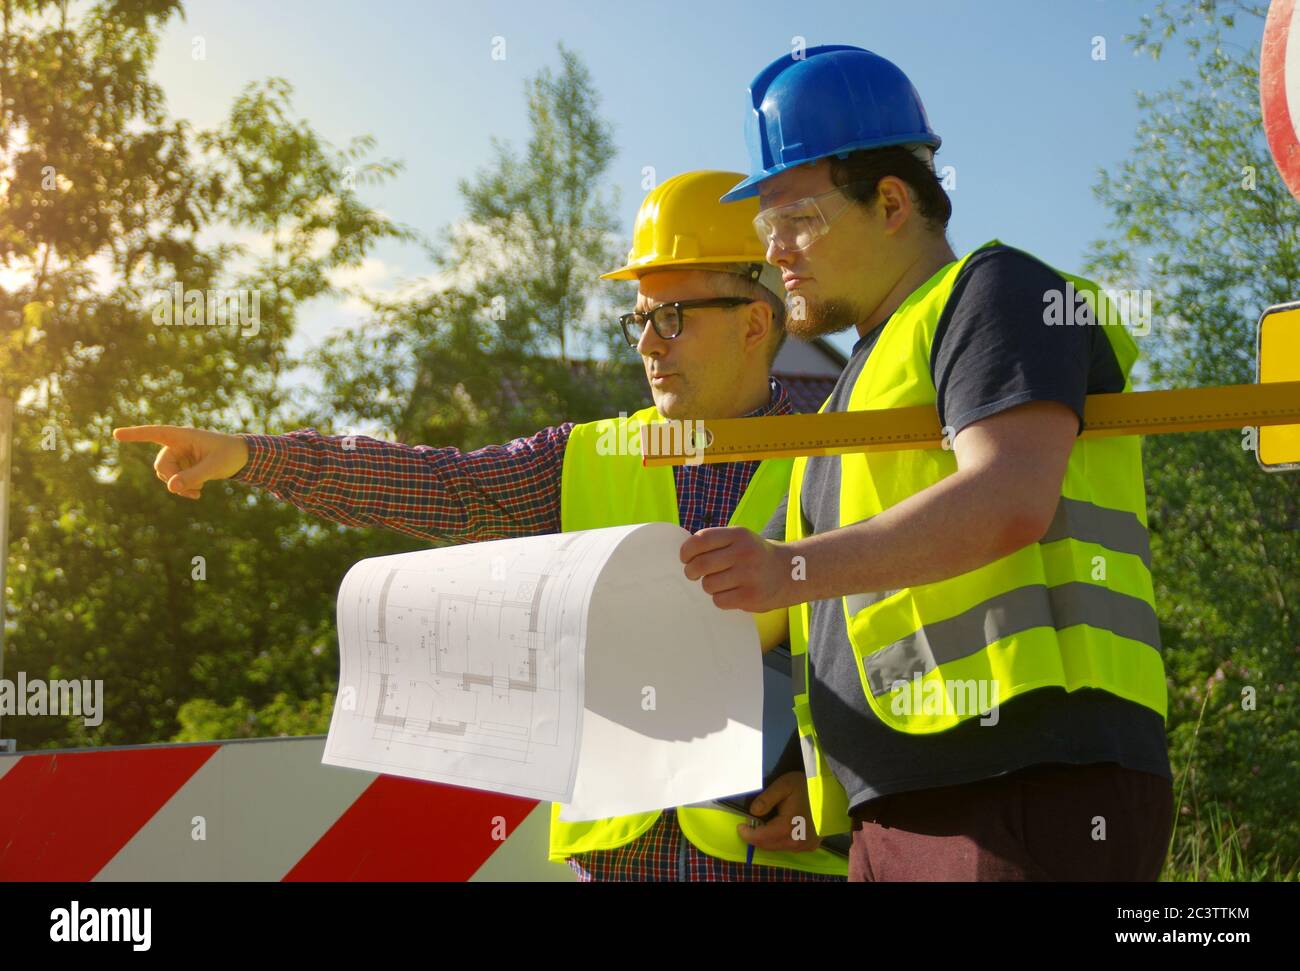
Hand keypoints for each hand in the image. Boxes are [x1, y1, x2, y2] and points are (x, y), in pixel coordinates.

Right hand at [113, 424, 249, 499]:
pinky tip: (197, 494)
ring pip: (166, 475)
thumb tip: (170, 488)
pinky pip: (173, 480)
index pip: (155, 433)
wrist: (242, 457)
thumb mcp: (214, 467)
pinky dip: (182, 488)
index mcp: (182, 435)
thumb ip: (192, 476)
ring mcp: (178, 456)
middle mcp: (176, 444)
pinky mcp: (182, 466)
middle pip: (161, 465)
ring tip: (197, 493)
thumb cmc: (229, 455)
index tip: (116, 434)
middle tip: (192, 491)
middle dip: (172, 479)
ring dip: (178, 486)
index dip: (135, 434)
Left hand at [680, 526, 791, 612]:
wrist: (790, 572)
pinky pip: (719, 600)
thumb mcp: (740, 539)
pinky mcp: (751, 596)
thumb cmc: (755, 555)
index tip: (685, 558)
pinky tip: (730, 593)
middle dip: (691, 571)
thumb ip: (716, 542)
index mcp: (738, 535)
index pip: (701, 540)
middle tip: (693, 574)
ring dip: (709, 585)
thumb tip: (685, 554)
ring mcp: (749, 575)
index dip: (687, 551)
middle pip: (700, 565)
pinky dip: (720, 598)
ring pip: (708, 584)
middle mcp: (744, 553)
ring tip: (721, 583)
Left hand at [735, 771, 822, 853]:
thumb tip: (752, 812)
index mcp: (787, 828)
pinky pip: (790, 847)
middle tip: (750, 824)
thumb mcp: (783, 786)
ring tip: (764, 824)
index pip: (760, 838)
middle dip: (756, 837)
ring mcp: (805, 846)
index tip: (740, 825)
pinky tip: (780, 828)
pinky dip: (780, 840)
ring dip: (768, 839)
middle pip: (768, 845)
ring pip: (779, 847)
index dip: (747, 834)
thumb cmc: (807, 787)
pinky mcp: (811, 846)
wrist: (833, 793)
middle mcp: (796, 842)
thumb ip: (766, 799)